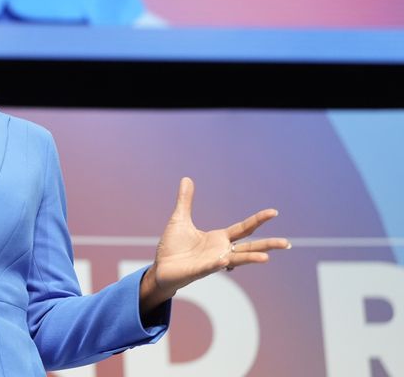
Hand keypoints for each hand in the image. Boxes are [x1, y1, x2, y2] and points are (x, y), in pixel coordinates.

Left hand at [141, 177, 289, 311]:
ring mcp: (213, 262)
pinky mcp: (200, 270)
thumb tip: (186, 179)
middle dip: (268, 245)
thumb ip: (186, 200)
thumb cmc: (173, 246)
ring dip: (250, 259)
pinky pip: (211, 267)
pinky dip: (218, 263)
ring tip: (266, 258)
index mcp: (219, 239)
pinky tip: (225, 261)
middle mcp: (221, 251)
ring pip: (236, 260)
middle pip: (249, 247)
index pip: (244, 228)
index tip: (274, 212)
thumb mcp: (180, 219)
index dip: (258, 220)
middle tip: (288, 244)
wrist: (161, 267)